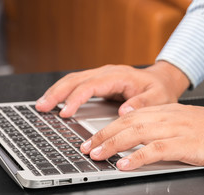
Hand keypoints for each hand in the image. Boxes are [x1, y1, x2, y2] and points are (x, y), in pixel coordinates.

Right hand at [35, 61, 189, 116]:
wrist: (161, 81)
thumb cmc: (159, 90)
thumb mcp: (158, 98)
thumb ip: (142, 103)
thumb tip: (123, 111)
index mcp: (119, 76)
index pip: (91, 85)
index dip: (76, 99)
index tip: (65, 112)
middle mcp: (107, 73)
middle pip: (76, 80)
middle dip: (57, 93)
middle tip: (42, 107)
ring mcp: (101, 76)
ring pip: (73, 80)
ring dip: (56, 91)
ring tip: (42, 104)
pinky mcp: (99, 82)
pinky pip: (77, 85)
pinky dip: (63, 92)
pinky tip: (55, 101)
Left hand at [81, 104, 203, 170]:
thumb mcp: (184, 125)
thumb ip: (163, 130)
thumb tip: (140, 143)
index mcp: (166, 112)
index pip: (129, 117)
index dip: (107, 128)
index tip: (92, 139)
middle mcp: (168, 117)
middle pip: (127, 123)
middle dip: (103, 136)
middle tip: (86, 148)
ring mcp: (178, 129)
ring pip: (137, 133)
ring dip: (113, 145)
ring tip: (97, 155)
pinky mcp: (189, 144)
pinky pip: (158, 149)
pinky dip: (138, 157)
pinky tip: (124, 164)